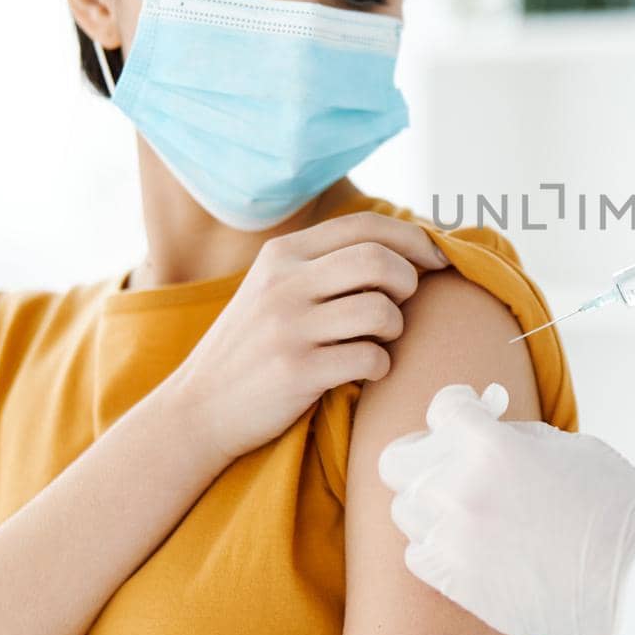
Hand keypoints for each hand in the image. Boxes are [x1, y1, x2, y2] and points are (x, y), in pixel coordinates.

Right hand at [170, 212, 448, 463]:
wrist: (198, 409)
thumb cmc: (254, 347)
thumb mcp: (274, 288)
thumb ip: (325, 264)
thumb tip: (406, 248)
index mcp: (282, 254)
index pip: (364, 225)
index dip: (413, 238)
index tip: (436, 260)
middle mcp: (283, 283)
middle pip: (379, 261)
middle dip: (409, 281)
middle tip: (402, 305)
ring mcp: (288, 327)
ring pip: (381, 310)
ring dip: (396, 328)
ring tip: (379, 341)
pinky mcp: (297, 371)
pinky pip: (371, 358)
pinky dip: (381, 365)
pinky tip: (364, 370)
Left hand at [379, 384, 634, 634]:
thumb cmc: (625, 512)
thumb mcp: (576, 449)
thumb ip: (519, 438)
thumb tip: (491, 431)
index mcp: (493, 450)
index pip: (442, 408)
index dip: (460, 405)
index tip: (472, 411)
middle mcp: (462, 494)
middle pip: (398, 461)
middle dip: (424, 451)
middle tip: (456, 457)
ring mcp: (456, 545)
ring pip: (406, 510)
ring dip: (432, 501)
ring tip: (472, 504)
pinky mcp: (460, 587)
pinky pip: (418, 555)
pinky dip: (435, 544)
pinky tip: (471, 542)